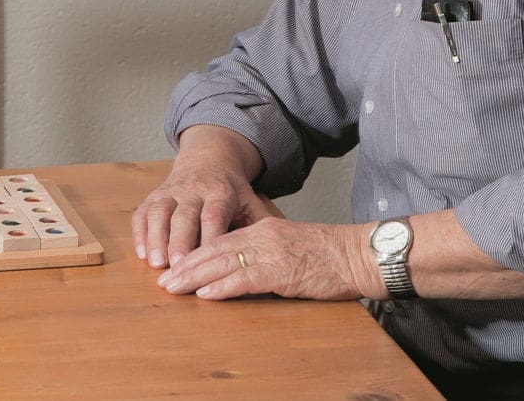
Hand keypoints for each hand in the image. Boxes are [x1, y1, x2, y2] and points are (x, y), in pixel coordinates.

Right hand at [132, 156, 271, 268]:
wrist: (209, 159)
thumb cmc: (231, 190)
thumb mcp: (250, 200)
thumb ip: (259, 223)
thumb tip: (274, 251)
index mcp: (220, 192)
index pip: (213, 216)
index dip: (209, 237)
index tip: (208, 262)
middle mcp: (193, 190)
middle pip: (184, 216)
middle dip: (178, 241)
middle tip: (176, 267)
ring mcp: (171, 191)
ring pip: (160, 213)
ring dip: (156, 238)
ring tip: (156, 264)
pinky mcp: (154, 195)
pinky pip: (142, 212)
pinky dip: (140, 233)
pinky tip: (142, 253)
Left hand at [156, 217, 375, 300]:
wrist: (359, 253)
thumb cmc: (331, 255)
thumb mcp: (292, 246)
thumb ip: (267, 253)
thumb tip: (245, 269)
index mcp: (264, 228)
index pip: (220, 240)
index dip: (195, 254)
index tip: (177, 266)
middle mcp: (262, 236)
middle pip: (214, 250)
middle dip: (186, 266)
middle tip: (164, 280)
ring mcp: (271, 253)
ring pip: (223, 263)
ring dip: (194, 277)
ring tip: (173, 288)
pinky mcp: (281, 271)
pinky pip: (244, 279)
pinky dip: (222, 287)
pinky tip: (205, 295)